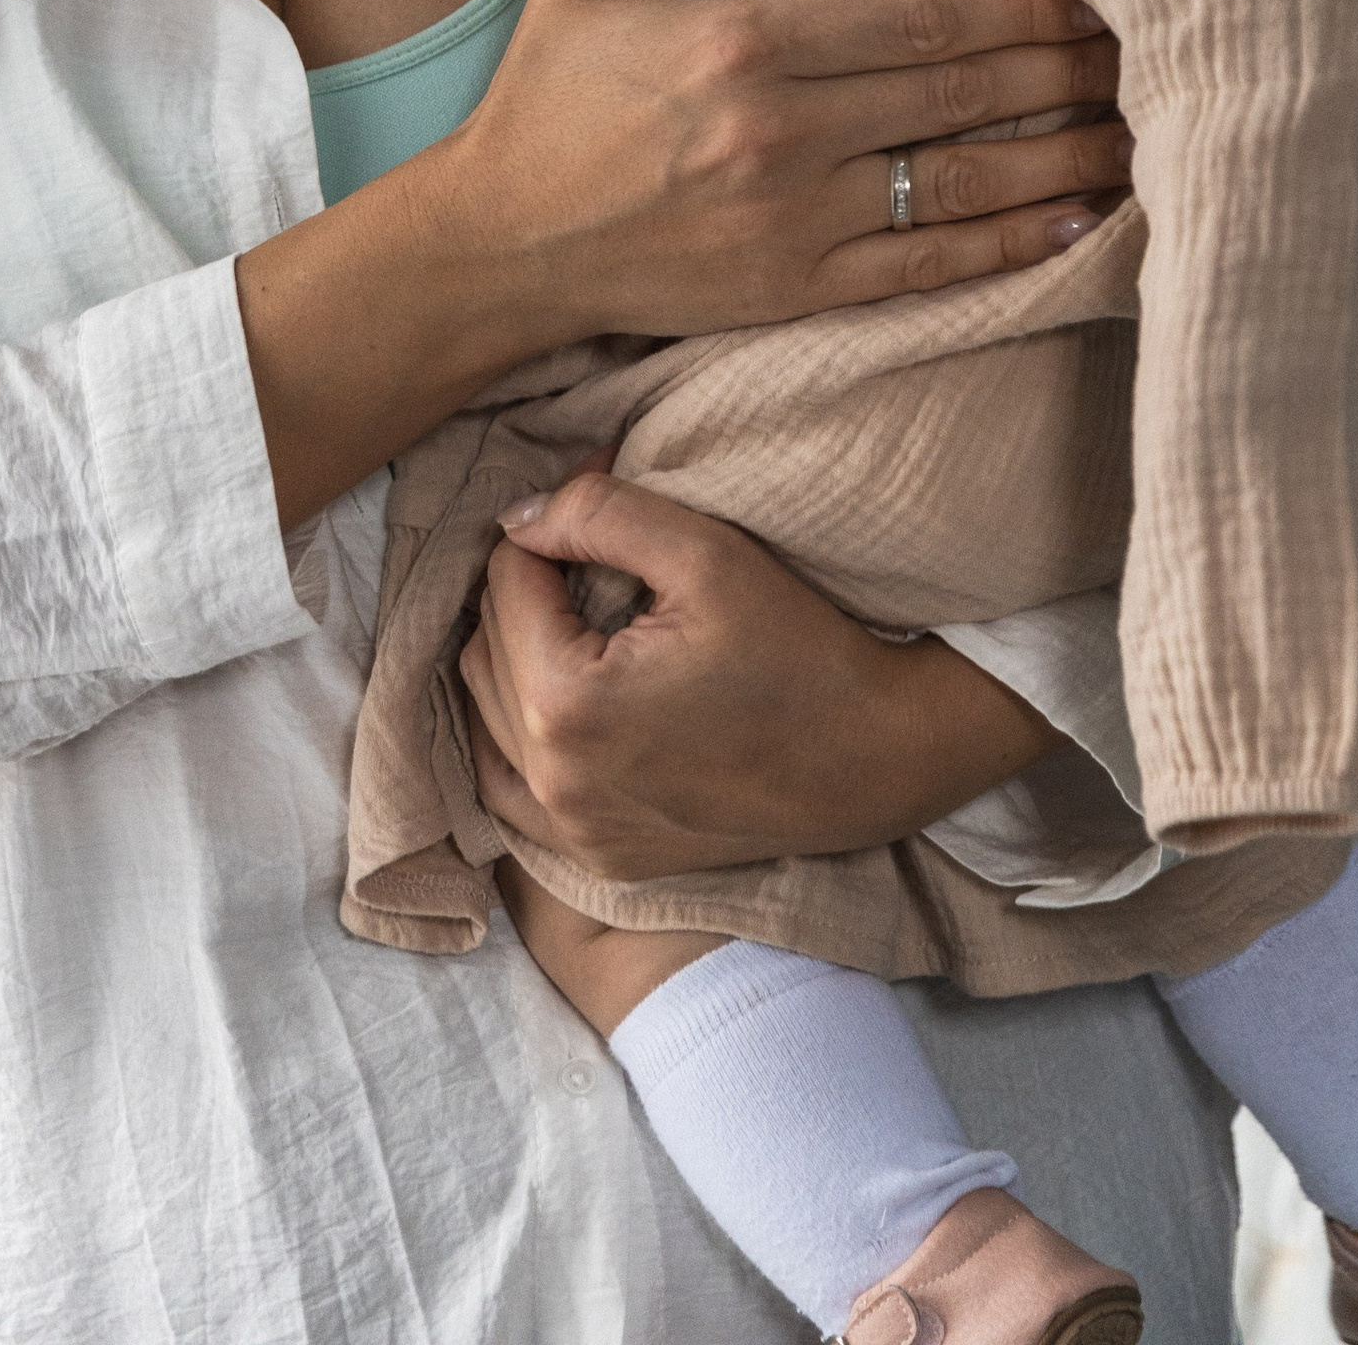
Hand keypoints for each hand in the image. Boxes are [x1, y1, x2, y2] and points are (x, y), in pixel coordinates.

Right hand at [240, 0, 1125, 523]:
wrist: (496, 247)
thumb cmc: (547, 100)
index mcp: (743, 43)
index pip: (917, 19)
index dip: (1020, 4)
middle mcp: (781, 132)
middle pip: (959, 92)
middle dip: (1065, 68)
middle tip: (1157, 46)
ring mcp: (796, 220)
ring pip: (964, 181)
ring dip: (1066, 157)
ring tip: (1147, 134)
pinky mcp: (798, 291)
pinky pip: (928, 267)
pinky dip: (1011, 247)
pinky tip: (1081, 225)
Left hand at [458, 467, 1058, 881]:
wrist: (873, 758)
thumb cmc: (798, 648)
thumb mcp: (705, 553)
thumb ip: (597, 514)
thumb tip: (519, 514)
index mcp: (567, 705)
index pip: (506, 581)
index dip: (551, 525)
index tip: (599, 499)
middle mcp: (551, 783)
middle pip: (485, 646)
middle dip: (528, 587)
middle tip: (591, 553)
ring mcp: (571, 833)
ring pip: (485, 714)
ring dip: (513, 655)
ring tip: (575, 616)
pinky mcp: (596, 858)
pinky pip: (508, 787)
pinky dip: (514, 733)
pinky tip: (558, 696)